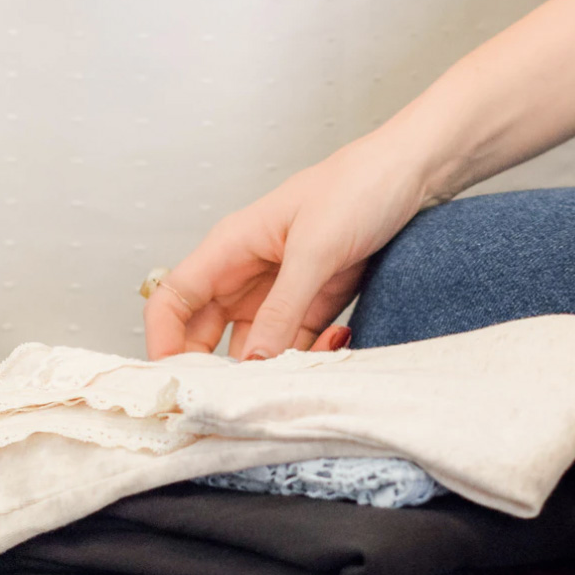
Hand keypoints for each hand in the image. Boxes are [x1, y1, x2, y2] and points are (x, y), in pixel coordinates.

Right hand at [144, 131, 439, 359]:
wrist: (412, 174)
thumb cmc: (358, 186)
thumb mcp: (316, 249)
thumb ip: (283, 307)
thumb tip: (253, 361)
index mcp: (230, 247)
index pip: (171, 299)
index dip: (163, 342)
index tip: (176, 382)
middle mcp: (246, 273)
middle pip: (206, 334)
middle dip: (219, 369)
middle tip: (242, 400)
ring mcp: (279, 292)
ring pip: (254, 349)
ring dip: (275, 367)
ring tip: (305, 369)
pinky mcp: (313, 305)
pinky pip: (295, 346)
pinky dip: (310, 356)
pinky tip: (336, 342)